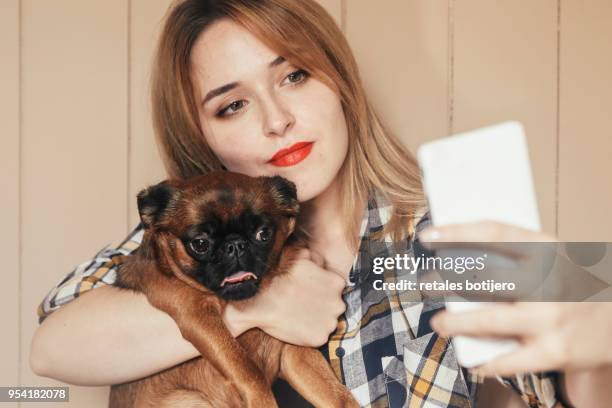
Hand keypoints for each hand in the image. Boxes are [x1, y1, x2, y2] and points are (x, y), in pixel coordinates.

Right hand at [229, 249, 346, 346]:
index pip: (334, 287)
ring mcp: (331, 322)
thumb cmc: (279, 283)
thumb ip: (310, 254)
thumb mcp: (298, 260)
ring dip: (316, 318)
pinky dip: (309, 332)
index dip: (320, 289)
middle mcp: (338, 303)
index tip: (307, 292)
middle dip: (320, 304)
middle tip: (301, 303)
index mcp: (336, 282)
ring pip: (327, 320)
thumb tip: (312, 246)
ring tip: (298, 314)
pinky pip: (319, 335)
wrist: (263, 307)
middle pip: (333, 304)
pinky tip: (297, 325)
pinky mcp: (321, 337)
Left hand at [419, 221, 611, 374]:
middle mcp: (550, 280)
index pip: (494, 232)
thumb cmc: (567, 285)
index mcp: (546, 248)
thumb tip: (454, 256)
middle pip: (485, 278)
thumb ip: (512, 256)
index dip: (456, 233)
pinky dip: (485, 362)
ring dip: (456, 323)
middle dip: (446, 281)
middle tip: (425, 283)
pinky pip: (508, 359)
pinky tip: (472, 361)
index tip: (428, 235)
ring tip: (439, 323)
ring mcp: (551, 317)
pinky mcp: (555, 351)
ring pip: (488, 320)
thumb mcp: (550, 258)